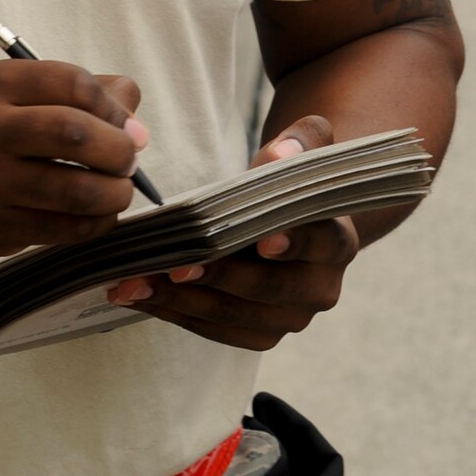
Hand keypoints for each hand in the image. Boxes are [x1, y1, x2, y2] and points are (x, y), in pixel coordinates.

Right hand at [0, 60, 145, 258]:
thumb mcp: (7, 92)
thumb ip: (71, 93)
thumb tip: (134, 115)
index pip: (74, 83)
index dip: (113, 105)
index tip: (124, 122)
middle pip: (76, 134)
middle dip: (119, 149)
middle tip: (128, 157)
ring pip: (76, 190)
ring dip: (115, 191)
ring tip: (119, 188)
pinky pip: (65, 228)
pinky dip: (97, 222)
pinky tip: (100, 213)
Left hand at [107, 115, 358, 350]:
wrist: (292, 225)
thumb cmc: (294, 183)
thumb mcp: (307, 148)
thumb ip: (301, 141)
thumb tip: (281, 153)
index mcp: (338, 243)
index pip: (320, 242)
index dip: (293, 242)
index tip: (263, 240)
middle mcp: (320, 290)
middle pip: (268, 287)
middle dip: (219, 275)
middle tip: (176, 264)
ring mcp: (289, 318)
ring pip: (234, 315)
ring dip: (182, 300)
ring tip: (136, 279)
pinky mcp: (258, 335)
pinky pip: (213, 330)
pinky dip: (174, 312)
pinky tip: (139, 292)